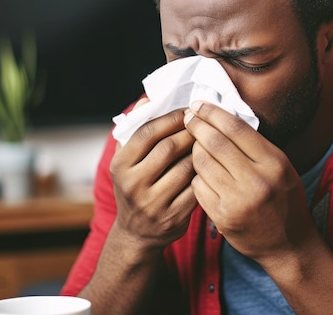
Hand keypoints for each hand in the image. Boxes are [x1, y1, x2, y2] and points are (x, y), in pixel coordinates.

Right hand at [110, 98, 198, 252]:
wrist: (136, 233)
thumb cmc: (135, 186)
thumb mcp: (125, 161)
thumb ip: (134, 130)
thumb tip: (147, 99)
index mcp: (119, 166)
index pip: (147, 133)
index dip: (170, 118)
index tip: (187, 111)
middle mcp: (133, 185)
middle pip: (169, 148)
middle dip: (190, 132)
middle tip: (204, 123)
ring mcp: (153, 203)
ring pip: (186, 167)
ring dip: (201, 151)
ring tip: (210, 140)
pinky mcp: (173, 217)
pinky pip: (196, 188)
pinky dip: (206, 173)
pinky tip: (212, 164)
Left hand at [184, 101, 314, 265]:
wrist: (288, 244)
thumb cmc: (283, 199)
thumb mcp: (281, 167)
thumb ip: (255, 145)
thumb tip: (222, 117)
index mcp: (274, 162)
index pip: (236, 128)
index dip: (213, 113)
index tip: (199, 105)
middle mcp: (257, 180)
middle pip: (215, 143)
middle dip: (197, 126)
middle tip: (188, 117)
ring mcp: (238, 200)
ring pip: (202, 163)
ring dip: (194, 150)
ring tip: (194, 145)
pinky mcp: (223, 217)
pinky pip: (198, 186)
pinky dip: (196, 176)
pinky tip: (200, 173)